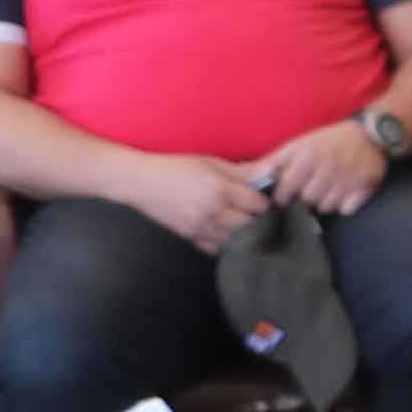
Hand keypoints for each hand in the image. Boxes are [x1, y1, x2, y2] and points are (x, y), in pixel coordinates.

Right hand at [119, 153, 271, 253]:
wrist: (139, 182)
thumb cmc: (175, 167)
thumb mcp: (210, 162)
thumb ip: (242, 171)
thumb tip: (272, 171)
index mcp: (221, 189)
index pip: (259, 205)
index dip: (263, 201)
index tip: (260, 198)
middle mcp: (213, 211)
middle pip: (252, 225)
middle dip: (256, 219)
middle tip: (252, 212)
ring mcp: (201, 227)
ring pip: (236, 240)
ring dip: (240, 233)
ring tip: (237, 221)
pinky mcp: (189, 237)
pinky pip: (215, 248)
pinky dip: (222, 242)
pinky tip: (220, 231)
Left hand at [252, 121, 390, 215]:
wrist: (370, 135)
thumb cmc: (328, 141)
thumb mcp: (298, 145)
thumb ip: (273, 161)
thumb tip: (243, 172)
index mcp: (308, 155)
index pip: (287, 186)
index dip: (283, 195)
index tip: (284, 196)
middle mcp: (328, 165)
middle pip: (308, 199)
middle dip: (306, 198)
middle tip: (311, 190)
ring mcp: (349, 177)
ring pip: (327, 206)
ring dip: (325, 202)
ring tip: (328, 191)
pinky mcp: (366, 186)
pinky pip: (347, 209)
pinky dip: (344, 205)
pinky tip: (344, 193)